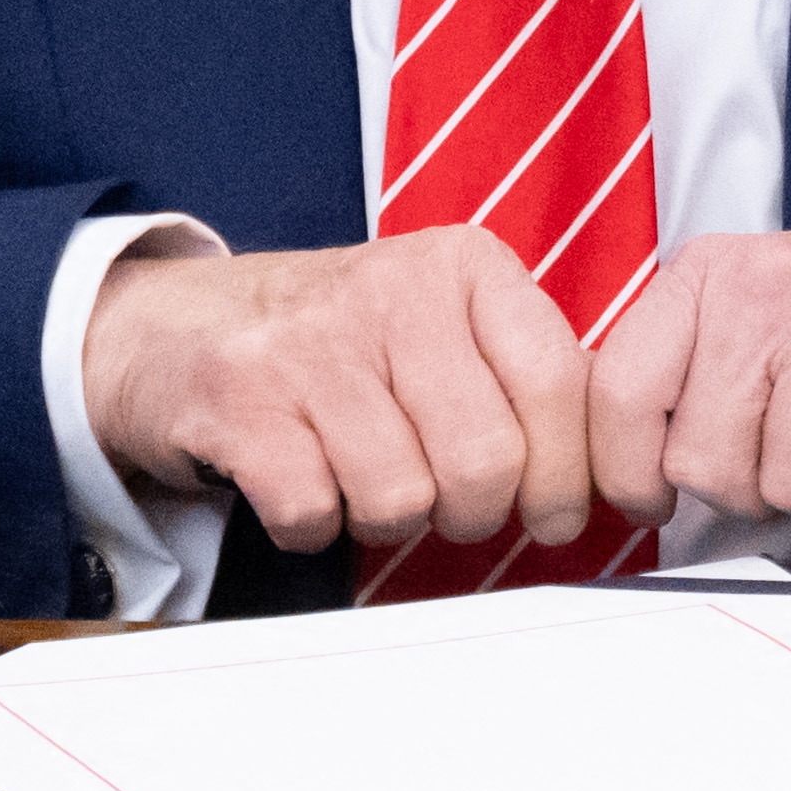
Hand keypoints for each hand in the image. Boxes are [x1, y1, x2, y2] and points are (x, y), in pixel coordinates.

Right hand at [82, 228, 600, 554]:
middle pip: (486, 462)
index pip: (560, 386)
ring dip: (386, 519)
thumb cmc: (335, 342)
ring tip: (360, 476)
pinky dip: (312, 524)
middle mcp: (389, 290)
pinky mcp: (241, 400)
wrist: (172, 327)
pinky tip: (301, 480)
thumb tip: (617, 475)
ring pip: (403, 499)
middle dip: (471, 512)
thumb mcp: (440, 323)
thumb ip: (524, 377)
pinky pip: (316, 512)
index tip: (555, 512)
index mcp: (463, 267)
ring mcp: (309, 343)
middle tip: (442, 501)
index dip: (567, 476)